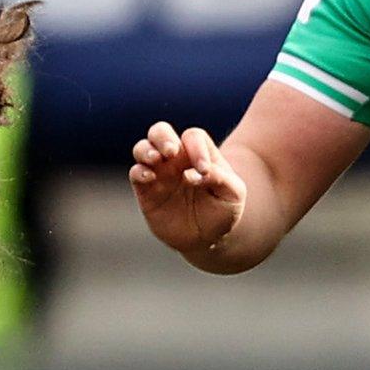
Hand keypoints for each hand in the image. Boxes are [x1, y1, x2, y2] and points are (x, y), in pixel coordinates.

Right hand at [129, 121, 245, 255]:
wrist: (207, 237)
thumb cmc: (222, 210)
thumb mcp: (233, 194)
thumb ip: (221, 178)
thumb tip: (196, 174)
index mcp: (198, 154)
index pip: (193, 137)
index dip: (197, 149)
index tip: (204, 171)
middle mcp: (175, 160)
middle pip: (160, 131)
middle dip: (163, 137)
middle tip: (171, 152)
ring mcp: (158, 173)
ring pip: (142, 148)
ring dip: (146, 150)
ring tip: (156, 159)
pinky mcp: (145, 191)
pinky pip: (135, 173)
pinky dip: (139, 171)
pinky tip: (149, 178)